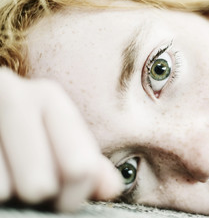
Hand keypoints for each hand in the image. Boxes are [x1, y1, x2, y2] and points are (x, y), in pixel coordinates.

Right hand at [0, 67, 121, 210]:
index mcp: (48, 97)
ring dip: (8, 193)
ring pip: (4, 190)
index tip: (62, 197)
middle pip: (40, 184)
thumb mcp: (54, 137)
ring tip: (8, 174)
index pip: (79, 167)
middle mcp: (13, 95)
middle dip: (38, 195)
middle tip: (29, 187)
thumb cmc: (19, 131)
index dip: (73, 195)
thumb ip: (85, 160)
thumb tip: (112, 188)